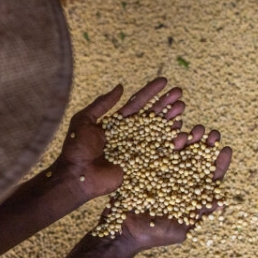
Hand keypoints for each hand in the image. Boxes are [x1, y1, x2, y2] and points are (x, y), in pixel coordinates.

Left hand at [54, 77, 185, 198]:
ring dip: (172, 119)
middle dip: (166, 104)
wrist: (76, 176)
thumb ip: (102, 104)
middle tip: (179, 92)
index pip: (137, 104)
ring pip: (159, 133)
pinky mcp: (141, 166)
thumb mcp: (84, 120)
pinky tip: (182, 133)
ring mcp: (137, 151)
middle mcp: (130, 136)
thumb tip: (120, 86)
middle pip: (152, 117)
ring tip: (182, 108)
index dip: (150, 92)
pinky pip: (160, 154)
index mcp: (118, 124)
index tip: (164, 81)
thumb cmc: (76, 148)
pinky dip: (172, 144)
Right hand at [110, 125, 232, 254]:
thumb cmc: (153, 235)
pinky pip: (159, 148)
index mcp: (191, 194)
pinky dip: (167, 138)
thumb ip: (198, 213)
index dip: (219, 163)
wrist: (122, 231)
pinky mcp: (146, 166)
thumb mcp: (180, 228)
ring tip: (196, 129)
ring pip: (180, 150)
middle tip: (212, 134)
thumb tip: (221, 202)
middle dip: (206, 146)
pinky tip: (176, 128)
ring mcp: (163, 172)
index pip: (209, 177)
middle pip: (197, 159)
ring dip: (190, 138)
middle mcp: (179, 180)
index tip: (226, 149)